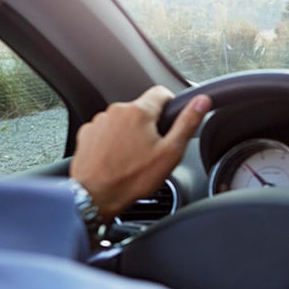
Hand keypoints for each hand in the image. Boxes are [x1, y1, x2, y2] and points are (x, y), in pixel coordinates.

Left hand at [70, 86, 210, 218]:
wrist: (95, 196)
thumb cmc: (132, 178)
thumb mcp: (170, 152)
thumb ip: (187, 122)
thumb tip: (202, 100)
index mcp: (139, 112)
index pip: (161, 92)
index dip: (171, 105)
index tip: (170, 123)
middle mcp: (116, 111)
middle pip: (141, 109)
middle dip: (149, 125)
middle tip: (153, 150)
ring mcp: (99, 122)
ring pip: (123, 120)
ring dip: (130, 133)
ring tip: (133, 158)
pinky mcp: (87, 134)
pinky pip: (106, 131)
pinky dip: (112, 141)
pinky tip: (116, 159)